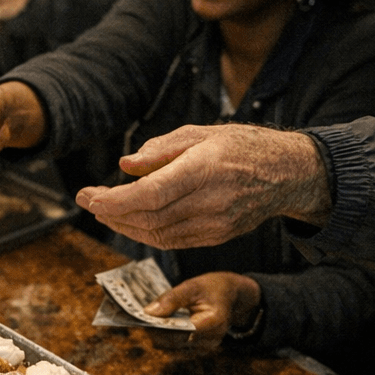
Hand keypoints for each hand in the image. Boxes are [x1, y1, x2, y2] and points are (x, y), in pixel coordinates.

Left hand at [76, 123, 330, 249]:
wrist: (287, 173)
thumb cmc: (241, 146)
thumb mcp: (200, 132)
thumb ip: (161, 149)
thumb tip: (125, 165)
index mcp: (206, 169)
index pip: (152, 194)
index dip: (116, 200)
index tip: (90, 195)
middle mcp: (212, 201)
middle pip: (150, 218)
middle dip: (111, 212)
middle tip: (86, 200)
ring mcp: (216, 224)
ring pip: (158, 234)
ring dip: (124, 225)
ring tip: (102, 210)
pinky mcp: (218, 237)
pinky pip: (174, 241)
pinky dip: (146, 233)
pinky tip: (130, 221)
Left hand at [142, 272, 260, 351]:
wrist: (231, 295)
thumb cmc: (213, 288)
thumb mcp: (193, 286)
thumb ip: (172, 299)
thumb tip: (148, 312)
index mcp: (214, 321)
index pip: (182, 331)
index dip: (161, 327)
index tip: (143, 319)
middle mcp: (211, 339)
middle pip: (175, 341)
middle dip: (156, 331)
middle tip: (137, 318)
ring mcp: (205, 346)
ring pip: (173, 346)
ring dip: (158, 334)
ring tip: (144, 320)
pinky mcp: (198, 348)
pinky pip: (177, 345)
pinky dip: (165, 335)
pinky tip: (156, 324)